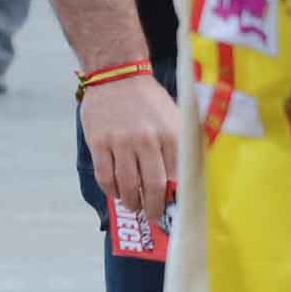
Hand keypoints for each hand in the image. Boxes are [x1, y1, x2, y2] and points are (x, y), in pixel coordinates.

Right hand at [83, 72, 178, 220]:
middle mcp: (146, 140)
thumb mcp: (177, 118)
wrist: (117, 76)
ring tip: (134, 206)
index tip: (175, 209)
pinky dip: (111, 190)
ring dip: (131, 201)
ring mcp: (120, 142)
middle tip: (153, 216)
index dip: (176, 198)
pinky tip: (116, 192)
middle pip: (152, 186)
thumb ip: (186, 144)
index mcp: (171, 135)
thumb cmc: (150, 101)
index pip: (177, 177)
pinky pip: (104, 175)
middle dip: (154, 207)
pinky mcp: (98, 142)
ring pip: (127, 184)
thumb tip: (192, 176)